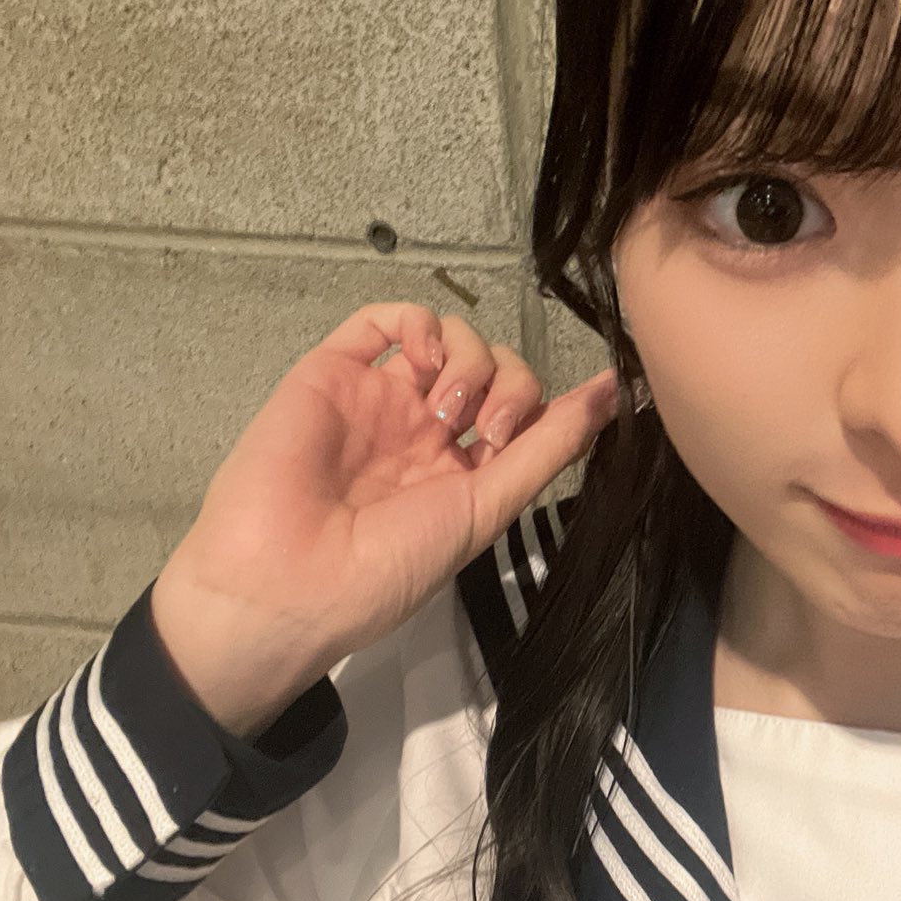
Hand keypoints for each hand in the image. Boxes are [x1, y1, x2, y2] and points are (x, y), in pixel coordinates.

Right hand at [156, 301, 616, 697]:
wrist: (284, 580)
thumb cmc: (386, 566)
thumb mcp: (485, 510)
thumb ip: (548, 448)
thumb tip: (616, 395)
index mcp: (461, 474)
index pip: (525, 413)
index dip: (550, 407)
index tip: (570, 412)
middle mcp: (423, 432)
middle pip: (497, 369)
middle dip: (510, 386)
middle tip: (485, 432)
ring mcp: (379, 400)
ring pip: (450, 338)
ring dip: (469, 360)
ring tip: (445, 413)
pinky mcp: (333, 372)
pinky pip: (382, 319)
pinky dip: (418, 322)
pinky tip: (424, 355)